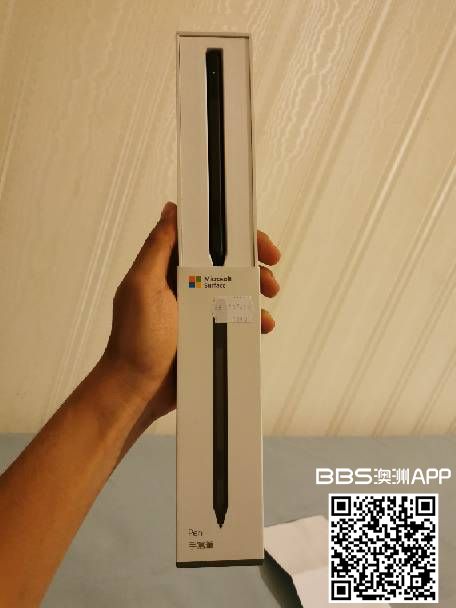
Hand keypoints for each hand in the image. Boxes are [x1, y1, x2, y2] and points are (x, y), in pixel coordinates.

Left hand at [102, 201, 280, 428]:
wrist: (138, 390)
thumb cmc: (135, 340)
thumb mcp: (143, 288)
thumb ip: (157, 249)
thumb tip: (171, 210)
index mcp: (168, 268)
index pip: (204, 238)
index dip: (231, 234)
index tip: (253, 239)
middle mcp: (184, 284)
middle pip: (226, 262)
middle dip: (252, 262)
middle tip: (271, 268)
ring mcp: (198, 309)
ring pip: (235, 289)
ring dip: (256, 289)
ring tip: (270, 297)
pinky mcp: (207, 332)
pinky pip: (236, 319)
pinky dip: (252, 319)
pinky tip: (262, 324)